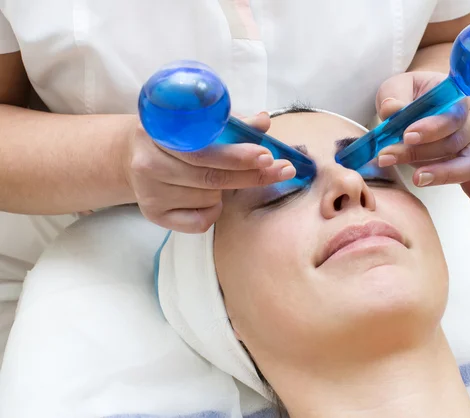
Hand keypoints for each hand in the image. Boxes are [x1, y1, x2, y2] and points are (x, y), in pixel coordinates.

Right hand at [124, 112, 294, 232]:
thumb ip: (230, 123)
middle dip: (250, 175)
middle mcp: (148, 163)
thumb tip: (263, 121)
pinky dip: (212, 211)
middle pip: (210, 176)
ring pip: (208, 199)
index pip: (204, 148)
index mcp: (158, 131)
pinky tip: (209, 199)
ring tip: (219, 179)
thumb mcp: (197, 123)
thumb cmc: (174, 137)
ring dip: (225, 191)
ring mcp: (149, 192)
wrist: (132, 155)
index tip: (267, 155)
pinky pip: (198, 221)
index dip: (237, 154)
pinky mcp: (152, 214)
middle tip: (281, 170)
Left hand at [376, 71, 469, 234]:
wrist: (428, 97)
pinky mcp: (466, 168)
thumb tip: (391, 111)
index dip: (432, 127)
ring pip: (465, 166)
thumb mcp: (400, 86)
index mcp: (461, 99)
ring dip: (439, 175)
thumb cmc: (413, 93)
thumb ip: (395, 96)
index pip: (453, 115)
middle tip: (387, 155)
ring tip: (415, 178)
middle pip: (454, 144)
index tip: (406, 135)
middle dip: (420, 153)